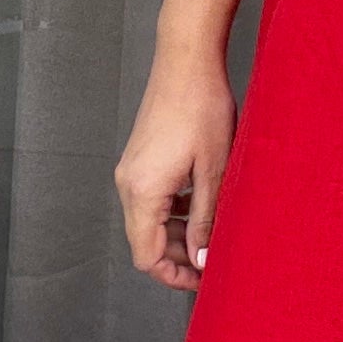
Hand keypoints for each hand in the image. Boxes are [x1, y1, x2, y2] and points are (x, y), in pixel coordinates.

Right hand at [115, 53, 236, 290]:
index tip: (203, 280)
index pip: (146, 256)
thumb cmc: (202, 108)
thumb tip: (204, 259)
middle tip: (214, 261)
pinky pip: (150, 199)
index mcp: (143, 192)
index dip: (174, 276)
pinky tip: (201, 205)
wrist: (186, 61)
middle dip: (179, 257)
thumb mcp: (214, 171)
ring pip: (148, 221)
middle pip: (144, 241)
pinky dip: (173, 212)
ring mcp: (131, 170)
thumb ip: (207, 220)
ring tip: (213, 234)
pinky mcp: (139, 159)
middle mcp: (128, 184)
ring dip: (177, 234)